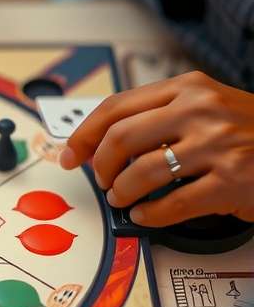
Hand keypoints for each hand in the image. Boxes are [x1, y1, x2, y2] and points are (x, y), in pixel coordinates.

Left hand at [59, 71, 253, 226]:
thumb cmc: (250, 132)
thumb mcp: (207, 108)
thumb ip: (159, 117)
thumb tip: (102, 142)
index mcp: (189, 89)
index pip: (116, 107)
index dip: (84, 135)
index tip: (70, 154)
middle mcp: (201, 111)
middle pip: (120, 139)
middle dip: (100, 168)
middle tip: (102, 181)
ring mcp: (218, 146)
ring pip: (141, 174)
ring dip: (122, 194)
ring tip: (123, 200)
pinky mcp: (232, 182)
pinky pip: (170, 205)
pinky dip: (148, 216)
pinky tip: (145, 217)